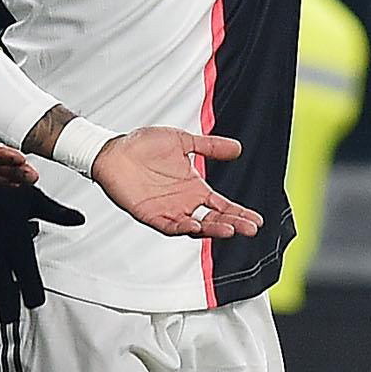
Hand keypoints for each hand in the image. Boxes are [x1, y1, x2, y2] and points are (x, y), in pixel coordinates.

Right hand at [0, 184, 84, 322]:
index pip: (27, 270)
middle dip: (6, 304)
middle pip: (1, 282)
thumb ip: (55, 213)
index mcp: (15, 234)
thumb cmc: (1, 187)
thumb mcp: (32, 196)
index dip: (30, 290)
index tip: (34, 302)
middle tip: (10, 318)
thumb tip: (78, 219)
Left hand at [92, 126, 262, 237]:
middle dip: (234, 224)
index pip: (222, 206)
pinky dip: (183, 227)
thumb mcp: (183, 142)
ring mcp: (168, 210)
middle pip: (214, 219)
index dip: (239, 213)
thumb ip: (210, 147)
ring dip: (213, 229)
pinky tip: (196, 225)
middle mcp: (184, 202)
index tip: (257, 220)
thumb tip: (238, 148)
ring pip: (196, 226)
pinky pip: (169, 226)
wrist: (113, 150)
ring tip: (230, 229)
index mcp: (194, 187)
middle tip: (251, 228)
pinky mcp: (150, 214)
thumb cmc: (143, 145)